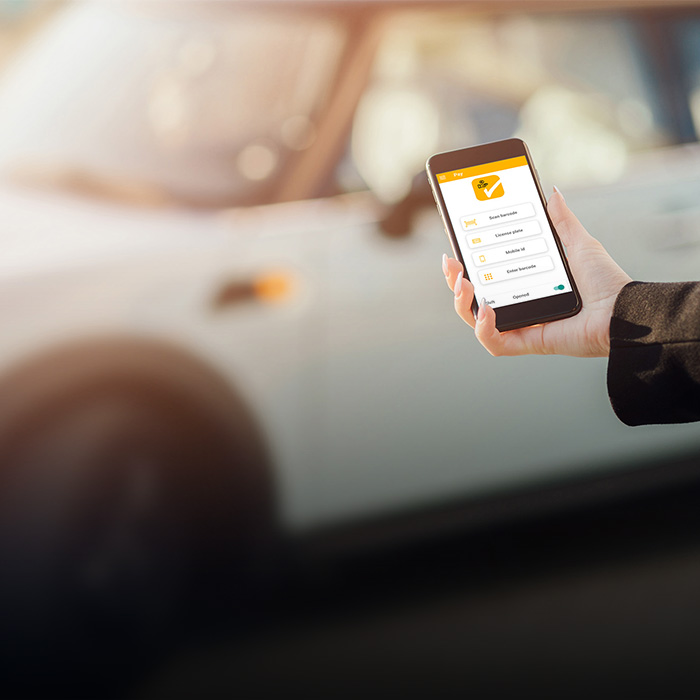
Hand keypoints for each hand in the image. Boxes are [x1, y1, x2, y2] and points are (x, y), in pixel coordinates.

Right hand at [442, 188, 631, 357]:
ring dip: (461, 304)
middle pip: (472, 300)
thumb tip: (552, 193)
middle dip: (454, 282)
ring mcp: (520, 326)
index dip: (465, 266)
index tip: (455, 249)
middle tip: (453, 264)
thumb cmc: (606, 282)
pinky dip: (484, 329)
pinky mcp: (526, 343)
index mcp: (526, 285)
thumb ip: (561, 221)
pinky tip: (488, 310)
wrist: (623, 310)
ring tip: (464, 284)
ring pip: (475, 322)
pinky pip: (493, 343)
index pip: (486, 277)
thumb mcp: (579, 243)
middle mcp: (519, 306)